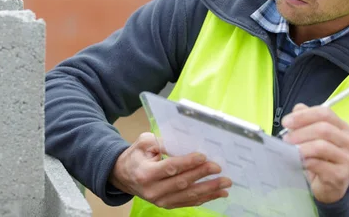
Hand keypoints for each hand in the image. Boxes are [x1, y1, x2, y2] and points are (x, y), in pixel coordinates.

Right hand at [109, 132, 231, 208]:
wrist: (122, 176)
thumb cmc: (135, 156)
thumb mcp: (144, 143)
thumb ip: (161, 142)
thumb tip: (184, 142)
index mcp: (146, 173)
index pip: (170, 168)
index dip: (188, 162)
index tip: (203, 156)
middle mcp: (153, 190)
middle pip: (182, 183)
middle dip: (202, 175)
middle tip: (219, 168)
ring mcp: (160, 201)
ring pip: (188, 196)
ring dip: (209, 189)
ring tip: (226, 184)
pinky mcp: (167, 206)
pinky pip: (188, 203)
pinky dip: (205, 198)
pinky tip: (218, 193)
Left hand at [281, 103, 348, 203]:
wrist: (331, 186)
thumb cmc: (320, 157)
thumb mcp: (313, 137)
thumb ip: (305, 120)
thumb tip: (297, 109)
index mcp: (342, 127)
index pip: (325, 113)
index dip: (303, 115)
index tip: (286, 122)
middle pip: (323, 129)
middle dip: (300, 132)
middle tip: (285, 139)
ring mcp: (347, 159)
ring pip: (321, 146)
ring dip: (301, 147)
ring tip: (289, 150)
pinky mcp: (341, 175)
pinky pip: (319, 164)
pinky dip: (305, 161)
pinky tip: (297, 162)